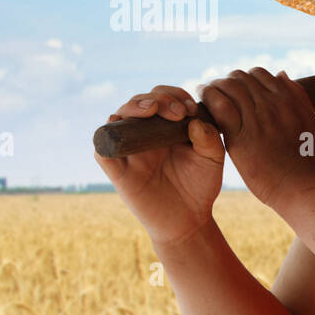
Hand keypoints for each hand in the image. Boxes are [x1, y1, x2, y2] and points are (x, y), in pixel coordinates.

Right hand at [93, 85, 224, 245]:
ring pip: (118, 118)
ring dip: (133, 107)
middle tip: (179, 111)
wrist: (189, 219)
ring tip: (154, 109)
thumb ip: (209, 138)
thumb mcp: (212, 159)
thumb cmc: (201, 186)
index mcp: (166, 127)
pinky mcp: (118, 171)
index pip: (162, 97)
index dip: (174, 95)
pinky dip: (106, 136)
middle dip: (158, 98)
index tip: (191, 108)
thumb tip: (195, 120)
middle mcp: (144, 134)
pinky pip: (102, 150)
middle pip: (139, 102)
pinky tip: (124, 129)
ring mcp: (129, 151)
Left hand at [198, 68, 314, 209]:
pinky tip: (201, 103)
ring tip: (205, 93)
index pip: (259, 74)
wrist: (301, 186)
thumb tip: (281, 74)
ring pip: (229, 88)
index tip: (236, 89)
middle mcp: (272, 104)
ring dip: (214, 87)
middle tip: (216, 90)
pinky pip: (220, 106)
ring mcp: (256, 119)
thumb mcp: (311, 122)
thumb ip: (297, 96)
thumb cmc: (308, 160)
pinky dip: (208, 99)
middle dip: (227, 81)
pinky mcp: (241, 136)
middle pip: (241, 78)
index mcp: (288, 100)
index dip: (244, 79)